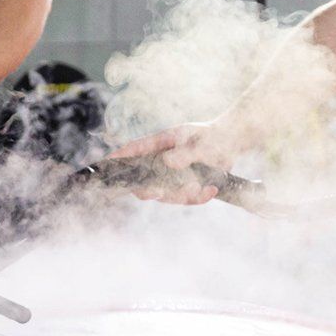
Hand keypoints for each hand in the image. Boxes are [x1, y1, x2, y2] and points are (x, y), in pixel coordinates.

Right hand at [106, 121, 237, 204]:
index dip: (118, 158)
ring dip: (181, 195)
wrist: (229, 142)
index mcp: (160, 144)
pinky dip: (198, 198)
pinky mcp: (185, 187)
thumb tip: (168, 161)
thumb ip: (186, 152)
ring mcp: (172, 176)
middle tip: (157, 192)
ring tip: (198, 187)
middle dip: (147, 190)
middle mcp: (161, 162)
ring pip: (165, 194)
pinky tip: (210, 191)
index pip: (133, 151)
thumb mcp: (201, 142)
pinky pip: (186, 199)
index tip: (106, 164)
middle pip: (143, 181)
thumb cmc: (211, 136)